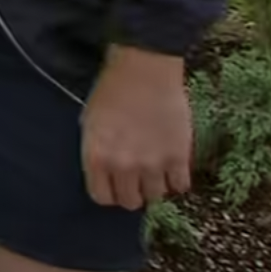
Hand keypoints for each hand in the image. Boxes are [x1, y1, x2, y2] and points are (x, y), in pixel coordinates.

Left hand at [81, 45, 193, 209]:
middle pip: (130, 201)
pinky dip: (178, 180)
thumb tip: (104, 173)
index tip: (115, 184)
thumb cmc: (112, 90)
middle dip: (132, 192)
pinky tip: (173, 166)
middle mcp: (123, 166)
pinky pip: (181, 186)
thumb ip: (96, 152)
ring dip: (155, 185)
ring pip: (156, 196)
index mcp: (96, 157)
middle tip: (136, 178)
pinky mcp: (178, 158)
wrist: (144, 70)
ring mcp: (152, 164)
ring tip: (155, 168)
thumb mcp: (89, 122)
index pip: (101, 197)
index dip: (109, 192)